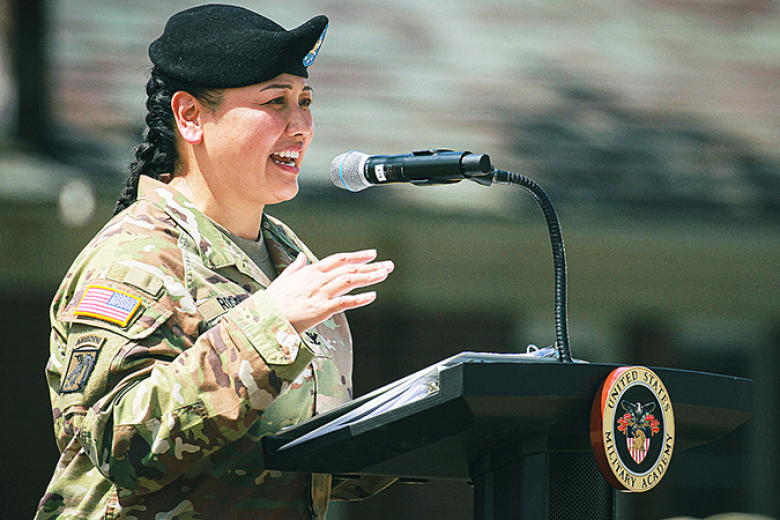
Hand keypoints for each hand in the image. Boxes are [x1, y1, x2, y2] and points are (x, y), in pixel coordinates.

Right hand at [266, 249, 393, 332]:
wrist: (264, 318)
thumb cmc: (273, 302)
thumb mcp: (283, 279)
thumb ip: (295, 267)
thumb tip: (301, 257)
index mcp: (310, 271)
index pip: (338, 259)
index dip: (357, 256)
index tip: (372, 254)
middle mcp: (317, 280)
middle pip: (349, 269)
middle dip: (371, 266)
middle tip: (388, 265)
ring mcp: (320, 294)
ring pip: (349, 281)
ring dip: (369, 277)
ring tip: (384, 274)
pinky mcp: (320, 310)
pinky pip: (344, 303)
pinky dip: (359, 299)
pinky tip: (372, 296)